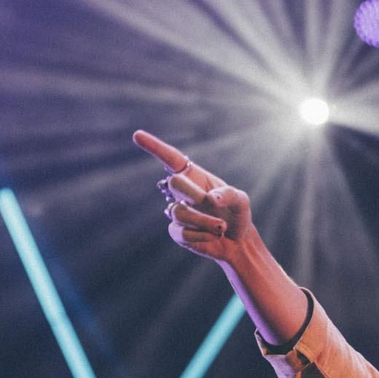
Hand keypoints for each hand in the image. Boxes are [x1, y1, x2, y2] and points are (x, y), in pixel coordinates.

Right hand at [133, 130, 254, 262]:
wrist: (237, 241)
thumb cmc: (237, 215)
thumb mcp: (241, 201)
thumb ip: (230, 195)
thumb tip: (211, 198)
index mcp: (194, 176)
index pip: (171, 159)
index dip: (155, 147)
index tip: (137, 135)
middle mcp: (183, 191)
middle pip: (174, 184)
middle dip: (190, 192)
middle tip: (206, 201)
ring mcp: (177, 211)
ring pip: (179, 212)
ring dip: (204, 221)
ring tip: (221, 227)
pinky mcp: (177, 232)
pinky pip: (181, 232)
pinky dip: (201, 235)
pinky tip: (214, 236)